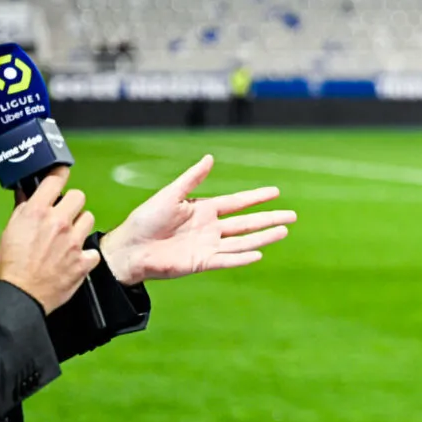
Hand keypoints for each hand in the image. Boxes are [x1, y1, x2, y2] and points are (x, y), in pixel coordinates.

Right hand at [0, 167, 100, 313]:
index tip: (62, 173)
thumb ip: (23, 210)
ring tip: (68, 236)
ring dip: (80, 225)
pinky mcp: (84, 259)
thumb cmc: (11, 267)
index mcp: (37, 213)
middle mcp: (58, 223)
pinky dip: (85, 254)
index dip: (60, 173)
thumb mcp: (10, 231)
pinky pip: (92, 249)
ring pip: (89, 218)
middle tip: (65, 213)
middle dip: (72, 203)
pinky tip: (74, 258)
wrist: (19, 295)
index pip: (56, 179)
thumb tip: (27, 194)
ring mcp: (74, 241)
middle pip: (79, 196)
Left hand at [99, 155, 295, 285]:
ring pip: (243, 241)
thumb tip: (210, 158)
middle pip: (247, 223)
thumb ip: (192, 179)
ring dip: (263, 237)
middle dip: (270, 218)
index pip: (237, 202)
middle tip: (292, 216)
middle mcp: (210, 228)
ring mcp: (208, 246)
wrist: (129, 249)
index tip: (276, 192)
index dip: (256, 197)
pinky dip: (243, 257)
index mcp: (204, 210)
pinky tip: (259, 253)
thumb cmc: (144, 220)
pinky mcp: (202, 263)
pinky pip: (227, 259)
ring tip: (284, 231)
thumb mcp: (170, 195)